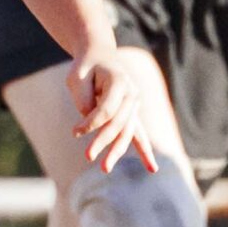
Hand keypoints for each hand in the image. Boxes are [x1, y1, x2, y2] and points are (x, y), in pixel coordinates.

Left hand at [66, 45, 159, 172]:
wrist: (99, 57)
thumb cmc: (85, 68)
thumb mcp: (77, 78)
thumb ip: (84, 100)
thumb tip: (91, 125)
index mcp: (119, 81)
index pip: (107, 109)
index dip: (91, 123)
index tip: (75, 131)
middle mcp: (132, 94)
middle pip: (118, 123)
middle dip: (102, 141)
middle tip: (88, 156)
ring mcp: (134, 105)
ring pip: (128, 132)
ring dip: (117, 151)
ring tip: (105, 169)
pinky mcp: (132, 115)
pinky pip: (139, 135)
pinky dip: (145, 152)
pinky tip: (153, 169)